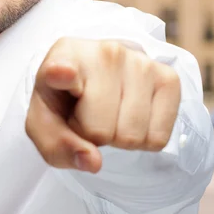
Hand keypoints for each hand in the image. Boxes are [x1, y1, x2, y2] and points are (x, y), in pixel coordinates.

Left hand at [25, 38, 180, 172]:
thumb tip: (92, 161)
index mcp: (62, 57)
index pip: (61, 66)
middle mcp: (104, 53)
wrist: (94, 77)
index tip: (59, 72)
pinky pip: (158, 137)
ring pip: (132, 135)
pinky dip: (144, 138)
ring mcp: (139, 61)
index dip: (60, 72)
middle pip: (100, 129)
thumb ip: (57, 146)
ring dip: (119, 136)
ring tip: (109, 112)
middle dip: (93, 135)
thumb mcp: (45, 124)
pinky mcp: (168, 77)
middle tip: (89, 115)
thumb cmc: (66, 100)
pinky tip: (131, 113)